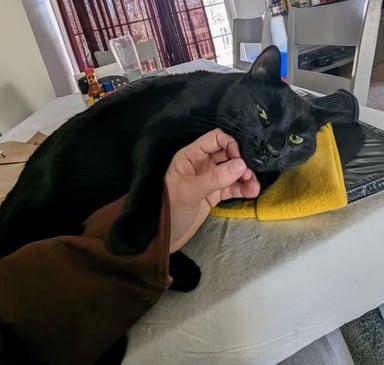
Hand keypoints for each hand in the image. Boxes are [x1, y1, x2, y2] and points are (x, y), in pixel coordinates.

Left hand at [165, 128, 259, 252]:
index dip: (230, 144)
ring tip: (253, 185)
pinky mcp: (215, 193)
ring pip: (232, 171)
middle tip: (249, 173)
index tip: (240, 158)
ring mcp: (209, 178)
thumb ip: (216, 178)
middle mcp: (201, 163)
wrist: (166, 235)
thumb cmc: (170, 209)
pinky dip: (243, 188)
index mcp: (191, 156)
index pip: (214, 139)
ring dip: (245, 176)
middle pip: (227, 153)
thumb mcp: (191, 191)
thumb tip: (241, 165)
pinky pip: (232, 186)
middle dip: (240, 161)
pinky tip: (252, 191)